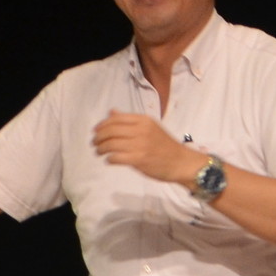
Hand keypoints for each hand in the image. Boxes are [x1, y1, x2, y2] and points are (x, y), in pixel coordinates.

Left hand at [92, 111, 207, 186]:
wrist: (181, 162)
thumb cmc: (165, 145)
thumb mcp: (150, 127)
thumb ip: (130, 121)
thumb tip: (112, 112)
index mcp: (143, 120)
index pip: (116, 119)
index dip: (102, 125)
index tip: (96, 131)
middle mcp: (141, 130)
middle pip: (110, 131)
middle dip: (98, 137)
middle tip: (94, 143)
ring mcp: (139, 145)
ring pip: (110, 144)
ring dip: (100, 148)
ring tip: (99, 152)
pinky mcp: (138, 159)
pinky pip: (116, 157)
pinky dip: (109, 159)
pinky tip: (109, 160)